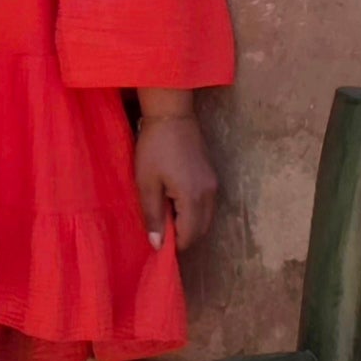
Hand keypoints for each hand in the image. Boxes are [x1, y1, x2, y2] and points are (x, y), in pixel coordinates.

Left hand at [135, 110, 216, 252]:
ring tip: (165, 215)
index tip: (156, 241)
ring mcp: (213, 185)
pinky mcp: (212, 177)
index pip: (189, 235)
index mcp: (193, 198)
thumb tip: (157, 245)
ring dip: (188, 224)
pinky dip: (193, 212)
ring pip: (205, 218)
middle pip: (201, 230)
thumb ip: (153, 215)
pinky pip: (206, 205)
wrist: (172, 116)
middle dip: (182, 236)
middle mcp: (209, 195)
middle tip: (159, 229)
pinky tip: (174, 202)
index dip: (174, 244)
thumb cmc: (154, 148)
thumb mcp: (146, 183)